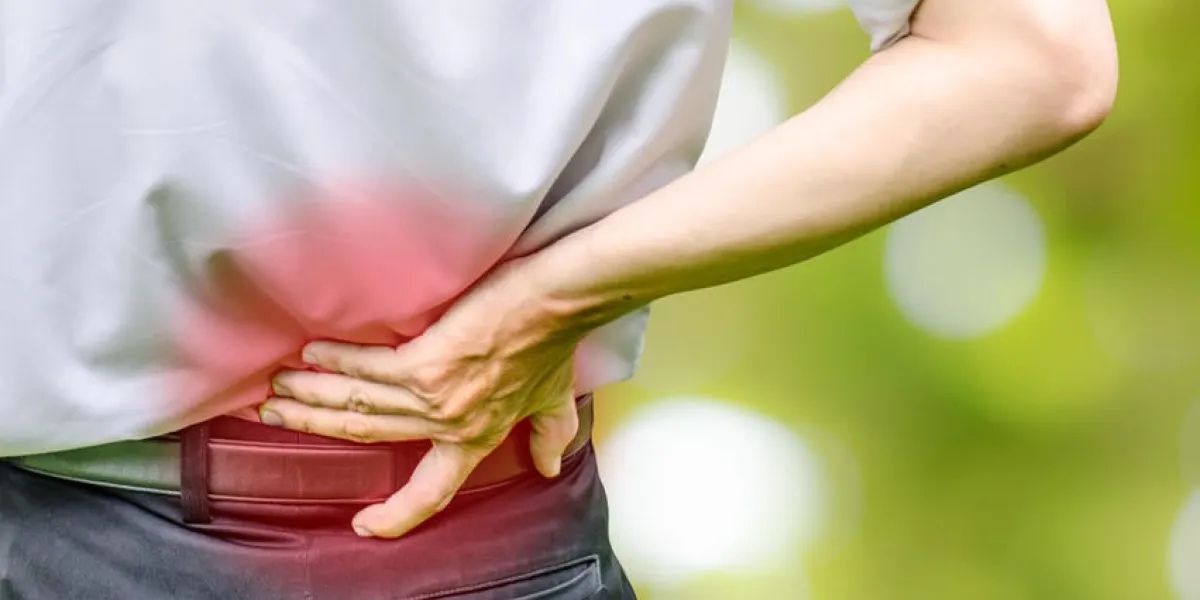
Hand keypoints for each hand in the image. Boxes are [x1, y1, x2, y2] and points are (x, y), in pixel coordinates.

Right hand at [259, 260, 586, 537]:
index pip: (431, 492)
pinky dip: (334, 360)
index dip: (398, 515)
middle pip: (368, 435)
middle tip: (275, 417)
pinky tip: (308, 354)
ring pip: (357, 405)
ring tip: (276, 390)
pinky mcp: (423, 364)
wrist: (553, 305)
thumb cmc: (552, 347)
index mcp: (473, 441)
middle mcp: (447, 426)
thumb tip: (548, 467)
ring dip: (311, 397)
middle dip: (313, 427)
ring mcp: (432, 398)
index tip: (365, 526)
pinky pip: (366, 368)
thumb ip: (547, 436)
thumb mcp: (553, 402)